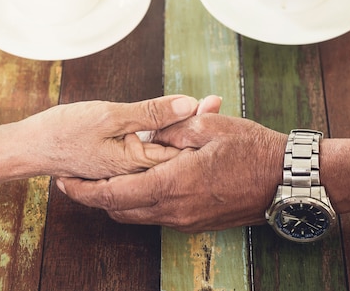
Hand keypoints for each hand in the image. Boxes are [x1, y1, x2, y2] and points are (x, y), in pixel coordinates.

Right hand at [13, 95, 204, 179]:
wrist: (31, 147)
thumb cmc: (64, 132)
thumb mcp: (110, 116)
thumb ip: (150, 112)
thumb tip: (188, 104)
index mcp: (137, 164)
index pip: (180, 148)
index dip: (200, 126)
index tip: (216, 106)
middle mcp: (136, 169)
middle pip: (175, 148)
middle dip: (196, 124)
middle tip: (215, 102)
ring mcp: (128, 165)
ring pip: (162, 145)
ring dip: (181, 125)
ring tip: (204, 106)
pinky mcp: (119, 157)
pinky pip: (147, 145)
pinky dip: (162, 129)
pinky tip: (173, 116)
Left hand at [59, 113, 286, 232]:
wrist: (285, 179)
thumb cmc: (251, 150)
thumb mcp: (207, 127)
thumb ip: (168, 129)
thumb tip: (143, 133)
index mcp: (173, 185)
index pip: (113, 195)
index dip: (84, 190)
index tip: (65, 181)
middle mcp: (175, 210)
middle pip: (119, 210)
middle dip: (94, 197)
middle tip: (78, 179)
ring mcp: (186, 220)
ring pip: (136, 215)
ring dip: (116, 199)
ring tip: (104, 178)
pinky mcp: (196, 222)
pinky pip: (156, 216)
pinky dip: (140, 201)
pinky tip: (141, 181)